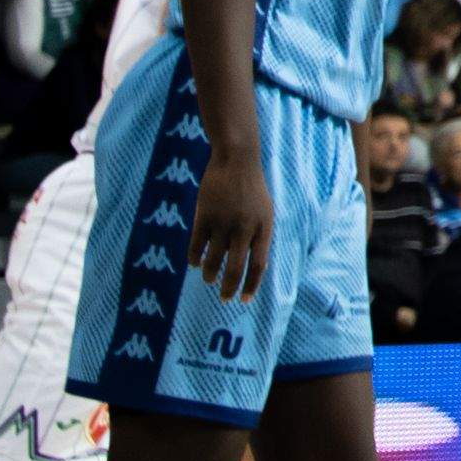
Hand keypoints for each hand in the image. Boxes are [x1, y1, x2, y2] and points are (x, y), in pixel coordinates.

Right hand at [190, 159, 275, 300]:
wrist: (237, 160)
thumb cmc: (252, 190)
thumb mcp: (264, 212)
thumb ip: (259, 237)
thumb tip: (256, 268)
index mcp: (264, 227)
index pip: (259, 264)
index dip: (252, 284)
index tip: (245, 300)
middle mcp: (245, 227)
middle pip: (236, 267)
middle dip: (230, 287)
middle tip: (224, 299)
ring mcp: (223, 222)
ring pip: (213, 259)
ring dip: (210, 274)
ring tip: (208, 279)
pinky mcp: (204, 216)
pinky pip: (197, 245)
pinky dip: (195, 258)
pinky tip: (195, 264)